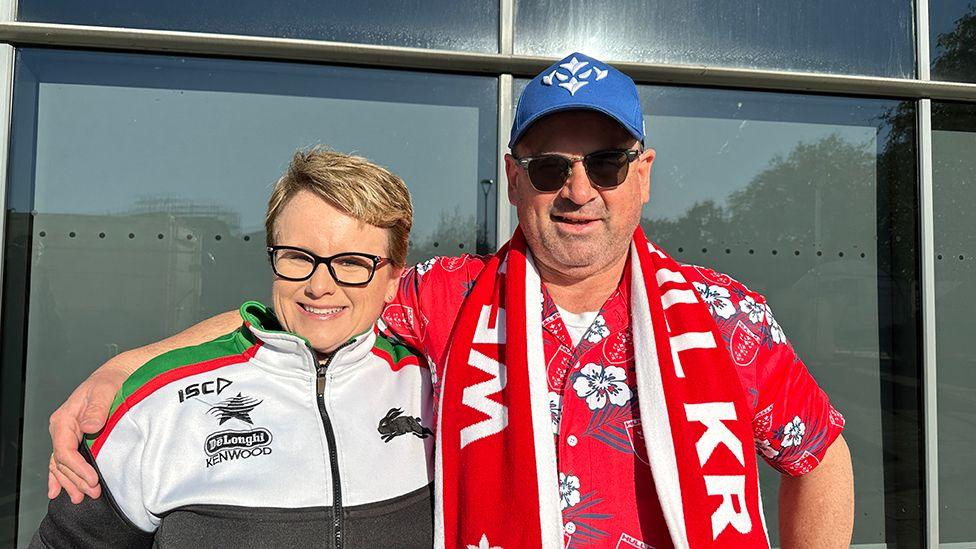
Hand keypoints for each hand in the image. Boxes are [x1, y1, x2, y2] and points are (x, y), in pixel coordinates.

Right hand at [47, 365, 128, 502]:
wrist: (117, 376)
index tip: (93, 479)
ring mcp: (67, 435)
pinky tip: (57, 490)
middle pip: (62, 462)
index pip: (65, 450)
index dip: (77, 468)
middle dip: (76, 480)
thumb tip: (89, 426)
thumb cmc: (111, 381)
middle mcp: (62, 428)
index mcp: (65, 419)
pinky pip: (62, 461)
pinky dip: (59, 477)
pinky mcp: (75, 439)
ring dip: (69, 482)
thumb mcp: (105, 391)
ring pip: (61, 465)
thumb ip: (97, 408)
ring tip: (81, 497)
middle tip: (92, 493)